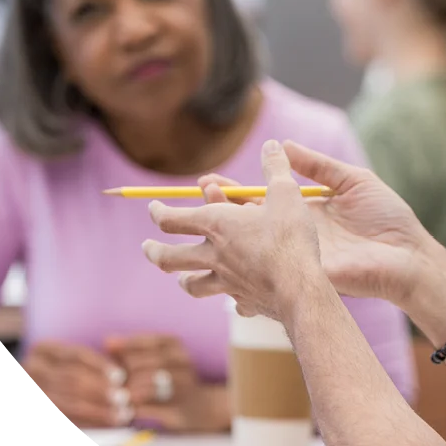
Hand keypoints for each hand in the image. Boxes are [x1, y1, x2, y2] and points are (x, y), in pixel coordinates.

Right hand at [21, 341, 131, 428]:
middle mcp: (30, 370)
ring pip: (68, 403)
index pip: (74, 356)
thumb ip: (94, 366)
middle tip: (124, 398)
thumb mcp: (76, 365)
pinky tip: (105, 426)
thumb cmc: (68, 378)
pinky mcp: (34, 417)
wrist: (39, 396)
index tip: (121, 377)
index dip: (100, 366)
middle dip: (101, 390)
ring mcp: (28, 394)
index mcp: (42, 349)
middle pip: (71, 380)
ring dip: (98, 410)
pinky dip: (88, 424)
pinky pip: (64, 421)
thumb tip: (122, 376)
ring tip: (121, 415)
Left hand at [103, 334, 226, 432]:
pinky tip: (126, 410)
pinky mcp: (180, 410)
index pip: (150, 340)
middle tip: (109, 380)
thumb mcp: (154, 359)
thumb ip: (132, 351)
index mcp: (177, 347)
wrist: (201, 407)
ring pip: (150, 386)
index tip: (108, 347)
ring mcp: (185, 387)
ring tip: (116, 395)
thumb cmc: (168, 380)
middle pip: (148, 363)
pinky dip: (136, 409)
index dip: (127, 344)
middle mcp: (184, 363)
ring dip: (129, 391)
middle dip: (126, 371)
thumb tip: (109, 341)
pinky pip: (153, 409)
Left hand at [142, 140, 325, 324]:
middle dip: (154, 251)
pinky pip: (232, 301)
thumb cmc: (289, 237)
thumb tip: (272, 144)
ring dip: (184, 279)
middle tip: (146, 248)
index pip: (172, 219)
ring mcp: (227, 281)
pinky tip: (237, 300)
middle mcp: (215, 255)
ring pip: (193, 284)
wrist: (299, 287)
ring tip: (181, 278)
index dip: (158, 212)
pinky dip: (233, 298)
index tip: (152, 208)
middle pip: (170, 257)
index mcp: (217, 225)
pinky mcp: (245, 300)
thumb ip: (276, 168)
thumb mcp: (286, 193)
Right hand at [201, 141, 432, 304]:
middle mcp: (294, 236)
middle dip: (219, 212)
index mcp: (303, 211)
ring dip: (226, 240)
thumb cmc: (387, 217)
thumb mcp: (352, 180)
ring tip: (205, 224)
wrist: (409, 254)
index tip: (209, 181)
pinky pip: (270, 279)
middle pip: (248, 224)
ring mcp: (298, 258)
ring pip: (253, 250)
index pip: (259, 199)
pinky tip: (220, 271)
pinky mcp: (306, 277)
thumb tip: (285, 146)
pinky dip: (243, 277)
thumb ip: (318, 165)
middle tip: (201, 195)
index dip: (234, 191)